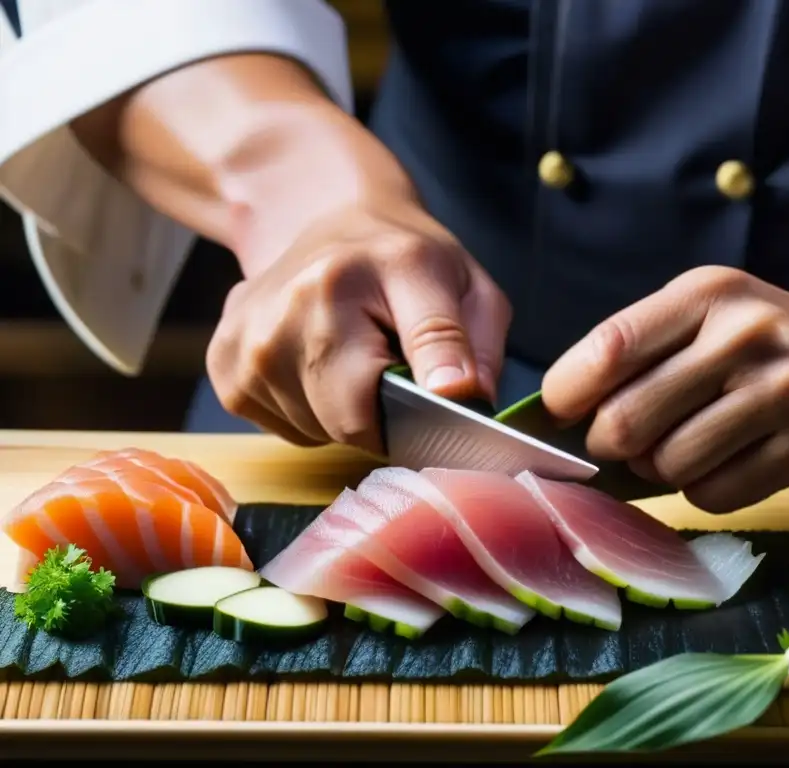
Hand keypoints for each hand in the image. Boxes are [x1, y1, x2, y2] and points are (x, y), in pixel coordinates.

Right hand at [205, 201, 510, 453]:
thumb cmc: (406, 262)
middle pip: (348, 426)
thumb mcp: (465, 287)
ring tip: (355, 359)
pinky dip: (312, 412)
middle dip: (384, 415)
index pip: (384, 397)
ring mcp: (245, 341)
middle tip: (395, 368)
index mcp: (349, 280)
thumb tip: (465, 401)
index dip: (420, 418)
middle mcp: (286, 310)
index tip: (438, 409)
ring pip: (317, 433)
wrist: (328, 223)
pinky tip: (321, 365)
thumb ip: (472, 346)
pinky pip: (287, 429)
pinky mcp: (224, 367)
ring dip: (346, 413)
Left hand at [542, 266, 788, 512]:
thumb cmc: (768, 349)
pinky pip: (717, 493)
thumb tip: (554, 416)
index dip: (567, 395)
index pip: (608, 348)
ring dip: (666, 471)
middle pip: (626, 419)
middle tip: (631, 444)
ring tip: (696, 449)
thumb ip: (638, 354)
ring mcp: (785, 387)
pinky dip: (711, 491)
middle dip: (614, 446)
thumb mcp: (708, 321)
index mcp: (706, 294)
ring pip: (669, 465)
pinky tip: (737, 464)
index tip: (562, 416)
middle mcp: (745, 332)